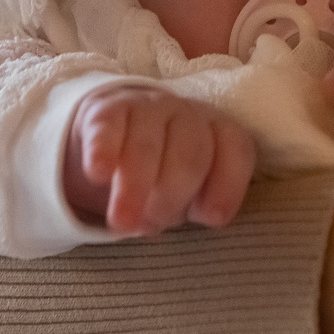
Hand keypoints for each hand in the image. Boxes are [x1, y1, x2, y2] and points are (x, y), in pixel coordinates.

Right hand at [62, 84, 257, 236]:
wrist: (112, 136)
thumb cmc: (162, 172)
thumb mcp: (188, 191)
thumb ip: (200, 202)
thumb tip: (209, 217)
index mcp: (216, 131)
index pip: (235, 150)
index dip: (228, 186)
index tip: (212, 218)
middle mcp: (186, 115)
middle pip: (190, 154)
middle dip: (172, 195)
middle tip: (151, 225)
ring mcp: (146, 108)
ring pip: (147, 145)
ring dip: (135, 186)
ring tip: (122, 222)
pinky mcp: (106, 110)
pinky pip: (107, 129)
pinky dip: (103, 151)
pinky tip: (98, 173)